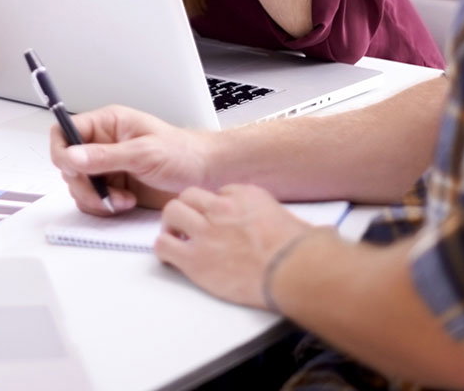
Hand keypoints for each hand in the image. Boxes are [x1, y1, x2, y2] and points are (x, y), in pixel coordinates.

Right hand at [48, 104, 214, 215]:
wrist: (206, 176)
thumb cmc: (184, 154)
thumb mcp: (144, 153)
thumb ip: (105, 156)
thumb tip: (72, 155)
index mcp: (108, 124)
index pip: (65, 131)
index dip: (62, 150)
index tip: (72, 168)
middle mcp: (103, 145)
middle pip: (68, 164)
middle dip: (83, 183)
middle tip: (104, 193)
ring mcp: (108, 168)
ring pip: (78, 185)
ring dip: (96, 198)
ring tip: (122, 200)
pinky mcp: (114, 188)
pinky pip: (93, 200)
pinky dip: (104, 207)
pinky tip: (125, 203)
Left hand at [154, 184, 311, 309]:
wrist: (294, 270)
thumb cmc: (299, 251)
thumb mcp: (291, 221)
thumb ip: (279, 220)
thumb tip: (297, 228)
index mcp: (245, 195)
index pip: (219, 192)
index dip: (215, 206)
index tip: (217, 218)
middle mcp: (221, 209)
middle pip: (189, 196)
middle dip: (187, 209)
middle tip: (187, 223)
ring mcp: (205, 232)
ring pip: (171, 213)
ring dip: (171, 225)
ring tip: (176, 237)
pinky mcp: (195, 259)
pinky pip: (163, 246)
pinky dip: (163, 250)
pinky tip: (171, 257)